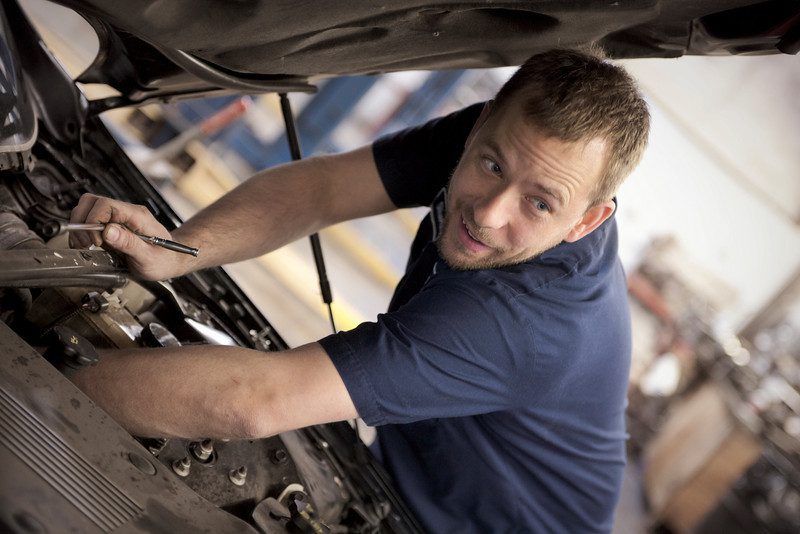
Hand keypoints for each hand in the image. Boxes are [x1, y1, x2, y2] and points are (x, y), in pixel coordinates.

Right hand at [69, 193, 192, 279]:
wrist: (171, 261)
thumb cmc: (164, 259)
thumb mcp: (148, 257)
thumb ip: (129, 243)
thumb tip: (107, 231)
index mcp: (137, 216)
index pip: (105, 204)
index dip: (93, 220)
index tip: (95, 241)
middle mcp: (126, 213)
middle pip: (91, 202)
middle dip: (82, 222)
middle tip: (85, 243)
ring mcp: (118, 218)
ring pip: (88, 209)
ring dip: (80, 227)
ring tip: (85, 245)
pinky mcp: (112, 226)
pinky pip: (90, 221)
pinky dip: (83, 232)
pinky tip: (88, 245)